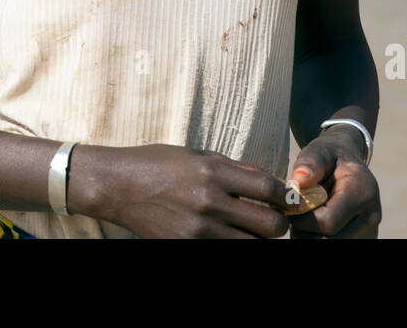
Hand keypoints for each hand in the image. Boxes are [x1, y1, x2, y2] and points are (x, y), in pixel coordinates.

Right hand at [74, 143, 295, 238]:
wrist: (117, 186)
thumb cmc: (157, 163)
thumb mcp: (198, 155)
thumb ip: (235, 169)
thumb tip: (271, 182)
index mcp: (213, 172)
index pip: (268, 188)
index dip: (286, 196)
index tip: (289, 198)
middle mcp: (209, 202)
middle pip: (269, 225)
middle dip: (280, 223)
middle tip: (275, 219)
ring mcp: (198, 230)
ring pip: (251, 246)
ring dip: (258, 239)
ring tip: (252, 230)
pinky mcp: (186, 246)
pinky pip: (224, 252)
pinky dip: (233, 245)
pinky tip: (230, 236)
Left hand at [286, 125, 380, 237]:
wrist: (348, 164)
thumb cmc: (330, 157)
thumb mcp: (320, 151)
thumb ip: (310, 162)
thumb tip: (298, 180)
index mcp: (363, 192)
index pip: (327, 222)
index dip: (302, 218)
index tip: (291, 205)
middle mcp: (371, 217)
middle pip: (329, 241)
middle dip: (304, 231)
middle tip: (293, 214)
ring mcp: (369, 233)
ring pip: (330, 247)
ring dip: (309, 237)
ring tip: (303, 218)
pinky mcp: (363, 240)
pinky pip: (333, 247)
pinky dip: (317, 238)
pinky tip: (312, 226)